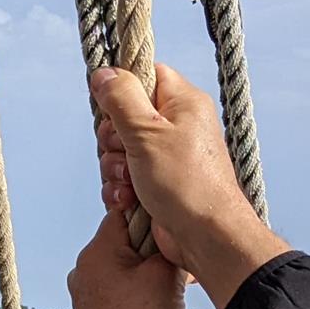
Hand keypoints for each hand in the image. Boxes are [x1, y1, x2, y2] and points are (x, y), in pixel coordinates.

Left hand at [68, 208, 184, 308]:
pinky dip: (138, 294)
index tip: (173, 231)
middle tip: (176, 267)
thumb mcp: (166, 275)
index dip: (153, 216)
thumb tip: (171, 230)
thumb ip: (168, 243)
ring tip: (167, 293)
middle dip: (153, 250)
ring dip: (148, 274)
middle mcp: (83, 268)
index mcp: (96, 251)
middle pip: (125, 240)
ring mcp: (84, 293)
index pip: (125, 211)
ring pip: (124, 267)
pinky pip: (118, 291)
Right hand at [90, 63, 288, 306]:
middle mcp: (176, 126)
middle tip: (124, 153)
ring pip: (120, 149)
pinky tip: (126, 201)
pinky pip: (125, 176)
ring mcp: (167, 155)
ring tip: (129, 183)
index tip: (112, 109)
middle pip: (124, 114)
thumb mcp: (147, 132)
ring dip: (114, 168)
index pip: (146, 74)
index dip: (122, 89)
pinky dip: (120, 188)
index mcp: (183, 102)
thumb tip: (103, 72)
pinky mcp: (158, 182)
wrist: (206, 236)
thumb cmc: (185, 181)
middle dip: (112, 139)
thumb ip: (122, 98)